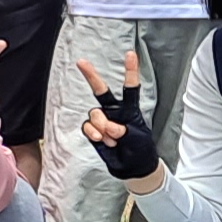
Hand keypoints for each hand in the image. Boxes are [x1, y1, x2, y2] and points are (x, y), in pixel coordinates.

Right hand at [76, 53, 157, 181]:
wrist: (132, 167)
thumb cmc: (140, 149)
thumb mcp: (137, 138)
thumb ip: (123, 130)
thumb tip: (108, 127)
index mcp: (130, 109)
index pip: (130, 88)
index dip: (130, 71)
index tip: (130, 54)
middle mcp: (114, 111)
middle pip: (100, 90)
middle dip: (91, 76)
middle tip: (81, 62)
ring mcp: (102, 120)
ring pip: (94, 114)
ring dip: (102, 127)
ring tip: (112, 139)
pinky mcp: (93, 131)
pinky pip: (87, 127)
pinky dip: (93, 133)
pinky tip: (101, 140)